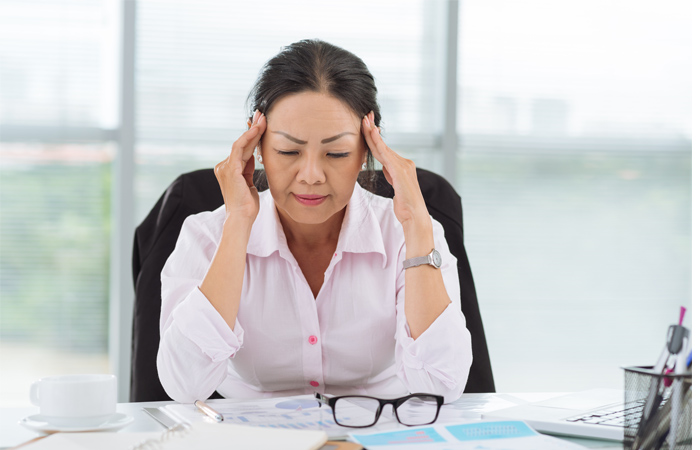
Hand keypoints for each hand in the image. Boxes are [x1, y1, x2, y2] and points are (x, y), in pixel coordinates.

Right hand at [214, 110, 266, 226]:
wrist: (241, 219)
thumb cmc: (247, 206)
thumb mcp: (249, 183)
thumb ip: (248, 169)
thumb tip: (253, 156)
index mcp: (229, 169)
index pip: (242, 148)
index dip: (252, 135)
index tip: (261, 123)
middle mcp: (224, 166)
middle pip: (241, 143)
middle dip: (253, 128)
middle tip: (262, 114)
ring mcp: (225, 166)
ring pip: (241, 143)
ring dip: (253, 130)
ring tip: (263, 118)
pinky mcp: (230, 169)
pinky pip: (239, 149)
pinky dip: (248, 138)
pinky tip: (257, 129)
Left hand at [362, 111, 430, 228]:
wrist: (415, 216)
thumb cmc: (405, 206)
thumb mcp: (396, 186)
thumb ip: (391, 174)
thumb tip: (386, 167)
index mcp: (403, 166)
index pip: (384, 149)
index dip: (374, 137)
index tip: (368, 126)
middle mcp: (405, 163)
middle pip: (383, 145)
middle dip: (373, 130)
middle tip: (365, 115)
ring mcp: (403, 166)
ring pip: (382, 148)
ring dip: (372, 134)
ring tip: (364, 121)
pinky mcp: (400, 171)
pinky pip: (385, 155)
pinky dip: (377, 143)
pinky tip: (371, 134)